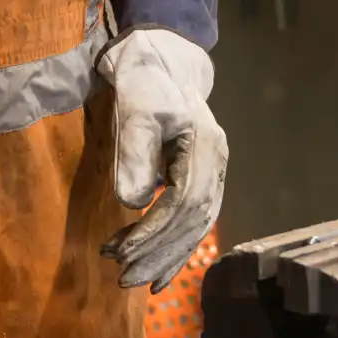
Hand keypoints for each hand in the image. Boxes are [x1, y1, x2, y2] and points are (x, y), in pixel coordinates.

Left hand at [97, 27, 226, 292]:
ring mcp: (211, 171)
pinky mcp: (198, 177)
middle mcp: (215, 163)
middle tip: (123, 277)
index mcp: (205, 145)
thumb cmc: (145, 80)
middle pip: (194, 222)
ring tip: (132, 278)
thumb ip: (134, 151)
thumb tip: (132, 203)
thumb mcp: (134, 106)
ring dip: (164, 256)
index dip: (154, 231)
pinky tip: (157, 271)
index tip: (122, 251)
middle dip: (159, 253)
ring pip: (195, 227)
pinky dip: (174, 248)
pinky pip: (192, 222)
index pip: (185, 202)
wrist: (159, 59)